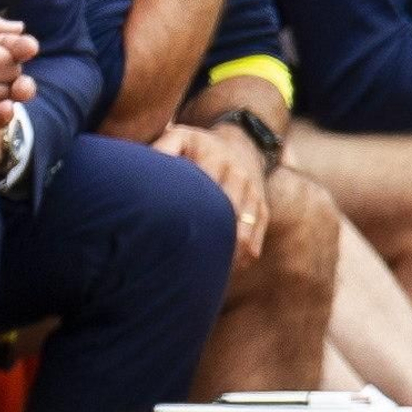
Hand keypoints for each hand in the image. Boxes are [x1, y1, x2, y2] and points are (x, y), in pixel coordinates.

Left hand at [153, 123, 269, 267]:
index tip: (173, 238)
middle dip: (210, 243)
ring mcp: (254, 197)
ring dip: (226, 257)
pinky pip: (256, 241)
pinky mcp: (263, 211)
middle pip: (227, 220)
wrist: (240, 143)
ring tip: (203, 274)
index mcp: (216, 161)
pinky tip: (222, 269)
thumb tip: (149, 165)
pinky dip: (240, 258)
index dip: (192, 219)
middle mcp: (239, 179)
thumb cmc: (198, 146)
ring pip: (245, 237)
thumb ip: (164, 147)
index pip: (205, 196)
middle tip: (184, 265)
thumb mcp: (180, 137)